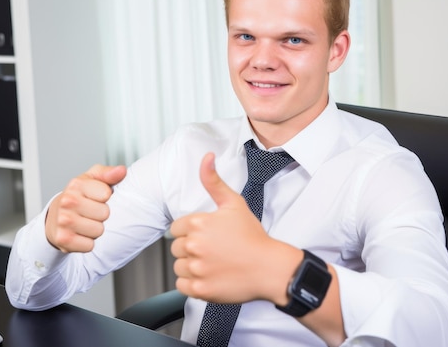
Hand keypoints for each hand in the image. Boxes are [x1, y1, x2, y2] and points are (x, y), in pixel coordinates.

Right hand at [45, 164, 126, 252]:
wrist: (55, 217)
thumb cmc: (78, 197)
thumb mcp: (92, 180)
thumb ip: (108, 174)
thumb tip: (121, 171)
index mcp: (76, 185)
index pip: (106, 194)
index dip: (105, 197)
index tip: (96, 197)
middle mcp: (67, 201)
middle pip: (105, 214)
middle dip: (101, 215)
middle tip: (90, 212)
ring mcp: (63, 221)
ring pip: (98, 231)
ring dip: (95, 229)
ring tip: (85, 222)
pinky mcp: (62, 239)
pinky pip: (89, 246)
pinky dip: (87, 243)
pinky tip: (79, 234)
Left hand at [170, 153, 300, 304]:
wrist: (270, 268)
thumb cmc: (253, 237)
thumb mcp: (234, 203)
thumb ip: (214, 181)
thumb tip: (206, 157)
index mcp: (197, 223)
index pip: (177, 228)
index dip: (192, 231)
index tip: (209, 236)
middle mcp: (194, 245)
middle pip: (177, 247)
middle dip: (192, 248)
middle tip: (214, 250)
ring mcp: (196, 269)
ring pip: (178, 267)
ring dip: (191, 266)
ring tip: (213, 263)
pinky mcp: (199, 290)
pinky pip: (182, 285)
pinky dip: (192, 284)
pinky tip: (210, 276)